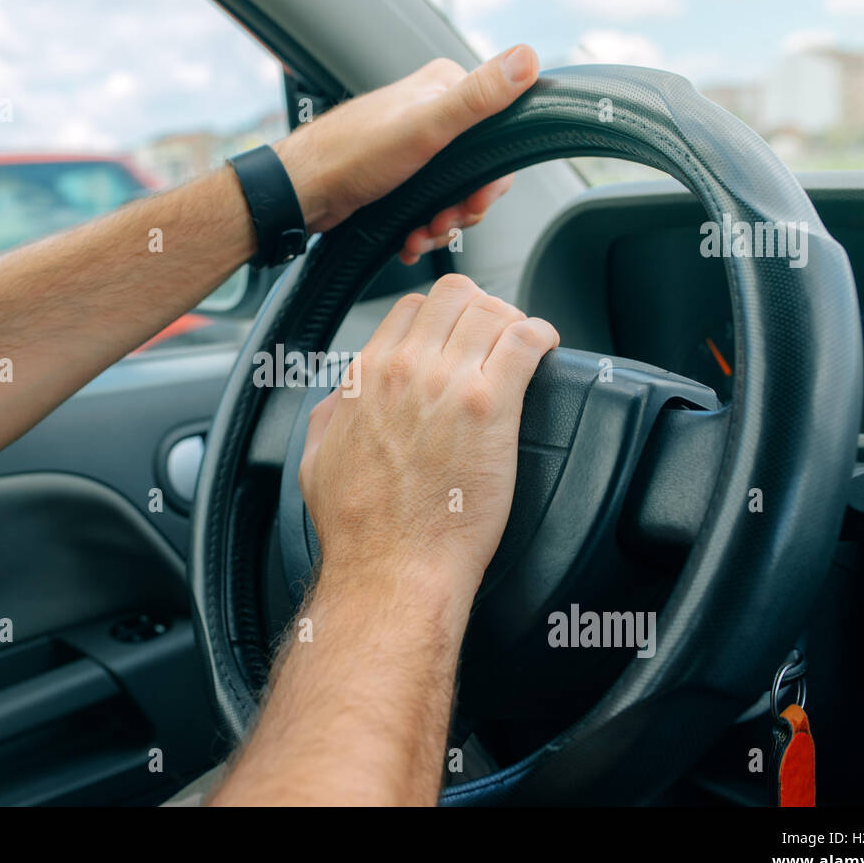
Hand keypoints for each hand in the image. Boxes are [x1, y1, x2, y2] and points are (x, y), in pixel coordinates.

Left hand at [273, 45, 539, 263]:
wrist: (302, 192)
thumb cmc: (352, 156)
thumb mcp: (426, 127)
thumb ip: (478, 97)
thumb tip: (526, 58)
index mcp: (445, 87)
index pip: (500, 133)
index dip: (492, 178)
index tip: (475, 200)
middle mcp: (432, 110)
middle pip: (479, 169)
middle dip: (463, 207)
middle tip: (443, 222)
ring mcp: (416, 143)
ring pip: (455, 192)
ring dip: (443, 224)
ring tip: (421, 234)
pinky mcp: (401, 173)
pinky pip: (430, 203)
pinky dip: (425, 228)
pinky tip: (410, 238)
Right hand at [297, 274, 558, 621]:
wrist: (391, 566)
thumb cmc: (359, 529)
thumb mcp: (317, 459)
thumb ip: (332, 414)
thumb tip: (345, 397)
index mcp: (367, 377)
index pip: (412, 308)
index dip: (441, 318)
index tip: (458, 336)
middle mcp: (405, 369)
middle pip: (455, 295)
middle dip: (481, 310)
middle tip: (496, 338)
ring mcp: (448, 383)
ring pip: (492, 309)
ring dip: (513, 322)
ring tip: (523, 347)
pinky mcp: (490, 406)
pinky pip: (526, 339)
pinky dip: (542, 336)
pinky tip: (545, 350)